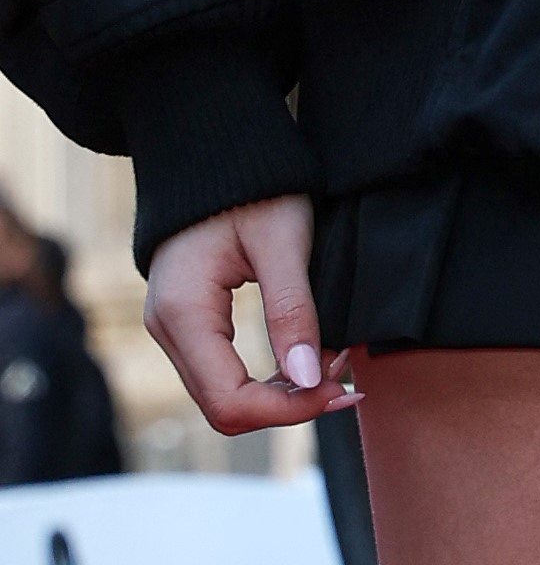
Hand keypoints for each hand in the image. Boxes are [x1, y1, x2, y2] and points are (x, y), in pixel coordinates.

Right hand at [145, 197, 346, 437]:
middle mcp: (167, 329)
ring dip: (282, 394)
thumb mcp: (282, 242)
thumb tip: (309, 379)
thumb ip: (293, 310)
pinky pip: (224, 374)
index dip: (288, 410)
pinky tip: (309, 360)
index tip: (339, 388)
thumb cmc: (252, 187)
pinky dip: (269, 379)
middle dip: (289, 405)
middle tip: (346, 379)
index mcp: (184, 312)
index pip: (230, 401)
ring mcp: (173, 329)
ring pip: (225, 396)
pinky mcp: (189, 324)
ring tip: (335, 365)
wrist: (214, 153)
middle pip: (225, 408)